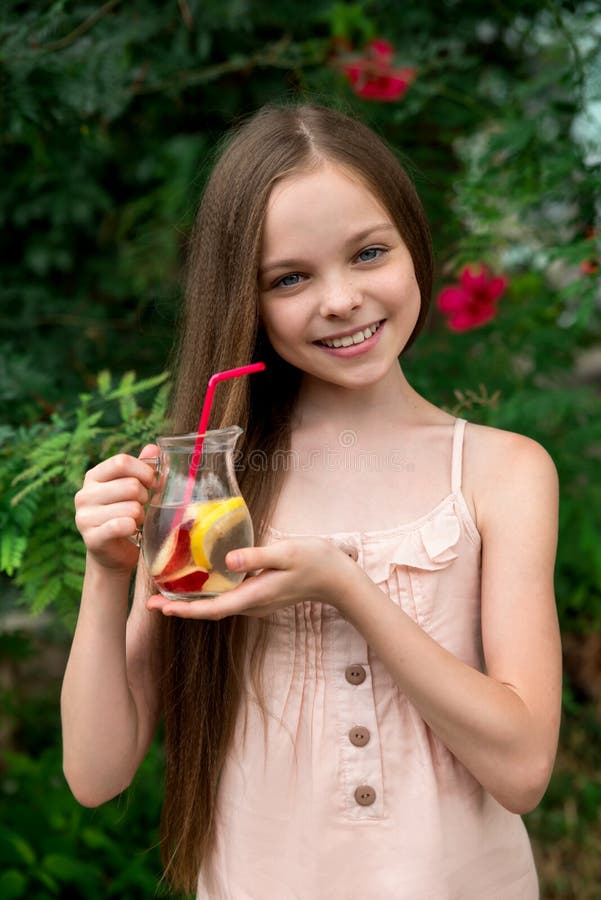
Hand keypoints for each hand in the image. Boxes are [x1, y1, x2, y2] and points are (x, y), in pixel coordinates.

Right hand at [74, 445, 158, 572]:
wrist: (113, 553)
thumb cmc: (125, 514)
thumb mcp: (132, 488)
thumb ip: (141, 467)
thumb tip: (154, 448)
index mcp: (94, 477)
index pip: (121, 462)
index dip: (144, 471)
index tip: (152, 483)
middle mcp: (84, 494)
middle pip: (131, 486)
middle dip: (145, 498)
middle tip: (141, 507)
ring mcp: (84, 517)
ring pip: (131, 508)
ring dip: (140, 516)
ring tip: (134, 521)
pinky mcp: (91, 538)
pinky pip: (122, 526)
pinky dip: (133, 528)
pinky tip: (131, 531)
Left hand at [145, 536, 360, 619]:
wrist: (338, 578)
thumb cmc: (314, 561)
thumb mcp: (286, 553)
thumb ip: (256, 557)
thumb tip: (227, 561)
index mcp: (254, 596)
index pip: (211, 609)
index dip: (183, 610)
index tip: (159, 607)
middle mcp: (252, 604)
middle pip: (209, 610)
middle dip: (180, 607)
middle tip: (150, 601)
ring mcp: (256, 602)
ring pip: (217, 605)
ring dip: (192, 601)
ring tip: (167, 591)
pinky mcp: (260, 595)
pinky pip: (228, 598)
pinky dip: (209, 593)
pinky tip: (200, 580)